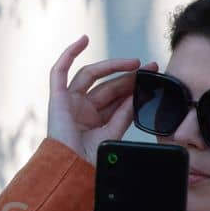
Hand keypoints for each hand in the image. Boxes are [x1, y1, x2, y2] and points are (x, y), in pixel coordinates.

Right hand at [47, 35, 155, 165]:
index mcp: (96, 120)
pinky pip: (59, 71)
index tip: (152, 76)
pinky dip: (69, 54)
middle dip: (129, 76)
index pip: (117, 97)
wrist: (70, 170)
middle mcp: (83, 109)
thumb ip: (124, 115)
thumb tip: (138, 96)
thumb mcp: (113, 133)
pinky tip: (83, 40)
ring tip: (134, 62)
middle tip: (150, 67)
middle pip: (108, 85)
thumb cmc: (88, 160)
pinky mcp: (57, 98)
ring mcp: (70, 102)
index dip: (133, 86)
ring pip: (92, 76)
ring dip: (112, 65)